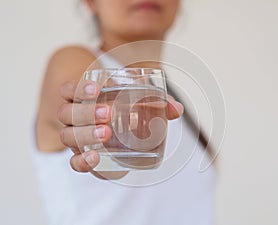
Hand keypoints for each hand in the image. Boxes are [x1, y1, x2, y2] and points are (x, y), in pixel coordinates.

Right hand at [58, 80, 183, 177]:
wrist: (108, 129)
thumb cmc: (118, 110)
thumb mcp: (132, 102)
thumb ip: (155, 104)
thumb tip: (177, 109)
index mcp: (80, 98)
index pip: (68, 90)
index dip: (77, 88)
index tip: (97, 89)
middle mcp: (72, 117)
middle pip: (67, 113)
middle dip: (86, 113)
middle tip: (108, 114)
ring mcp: (74, 138)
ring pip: (68, 136)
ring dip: (86, 134)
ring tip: (107, 133)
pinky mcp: (81, 156)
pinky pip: (73, 162)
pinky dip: (81, 162)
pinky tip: (95, 159)